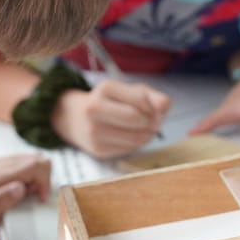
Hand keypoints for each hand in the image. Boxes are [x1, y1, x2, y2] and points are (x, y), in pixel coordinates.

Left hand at [0, 154, 50, 237]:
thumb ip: (4, 200)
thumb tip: (20, 188)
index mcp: (2, 175)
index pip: (36, 165)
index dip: (44, 181)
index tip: (40, 198)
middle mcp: (3, 163)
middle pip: (38, 159)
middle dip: (42, 179)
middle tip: (31, 197)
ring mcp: (3, 162)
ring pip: (34, 160)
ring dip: (36, 178)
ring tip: (25, 195)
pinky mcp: (3, 164)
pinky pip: (25, 163)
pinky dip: (30, 176)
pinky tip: (20, 190)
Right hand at [51, 81, 169, 158]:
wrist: (75, 118)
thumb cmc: (109, 102)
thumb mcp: (128, 91)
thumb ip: (150, 96)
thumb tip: (165, 105)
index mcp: (105, 89)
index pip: (140, 100)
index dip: (153, 107)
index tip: (153, 109)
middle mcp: (95, 109)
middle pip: (136, 119)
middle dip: (151, 122)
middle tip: (152, 122)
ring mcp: (94, 131)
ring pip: (135, 138)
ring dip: (147, 136)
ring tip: (144, 130)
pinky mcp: (98, 149)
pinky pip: (128, 150)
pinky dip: (136, 145)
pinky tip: (131, 137)